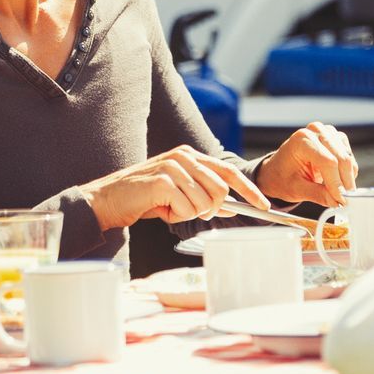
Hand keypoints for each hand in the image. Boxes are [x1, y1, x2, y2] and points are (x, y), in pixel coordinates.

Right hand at [88, 145, 270, 229]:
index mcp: (190, 156)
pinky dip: (176, 217)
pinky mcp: (162, 180)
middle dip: (209, 209)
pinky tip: (161, 209)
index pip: (228, 172)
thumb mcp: (179, 195)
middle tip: (184, 211)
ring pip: (205, 202)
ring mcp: (173, 166)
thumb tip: (234, 206)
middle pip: (221, 191)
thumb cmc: (145, 199)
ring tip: (169, 208)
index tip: (264, 206)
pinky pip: (186, 208)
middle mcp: (184, 156)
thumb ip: (205, 196)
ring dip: (189, 214)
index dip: (250, 189)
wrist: (108, 201)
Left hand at [256, 122, 357, 207]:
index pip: (327, 161)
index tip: (341, 201)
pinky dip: (347, 173)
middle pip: (342, 158)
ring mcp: (328, 132)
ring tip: (336, 193)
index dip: (337, 183)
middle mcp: (316, 131)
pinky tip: (336, 182)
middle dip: (345, 182)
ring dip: (347, 178)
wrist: (277, 170)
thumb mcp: (296, 189)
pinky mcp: (336, 138)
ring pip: (348, 158)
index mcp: (302, 140)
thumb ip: (318, 195)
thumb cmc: (282, 178)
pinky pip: (349, 157)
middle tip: (344, 201)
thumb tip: (338, 202)